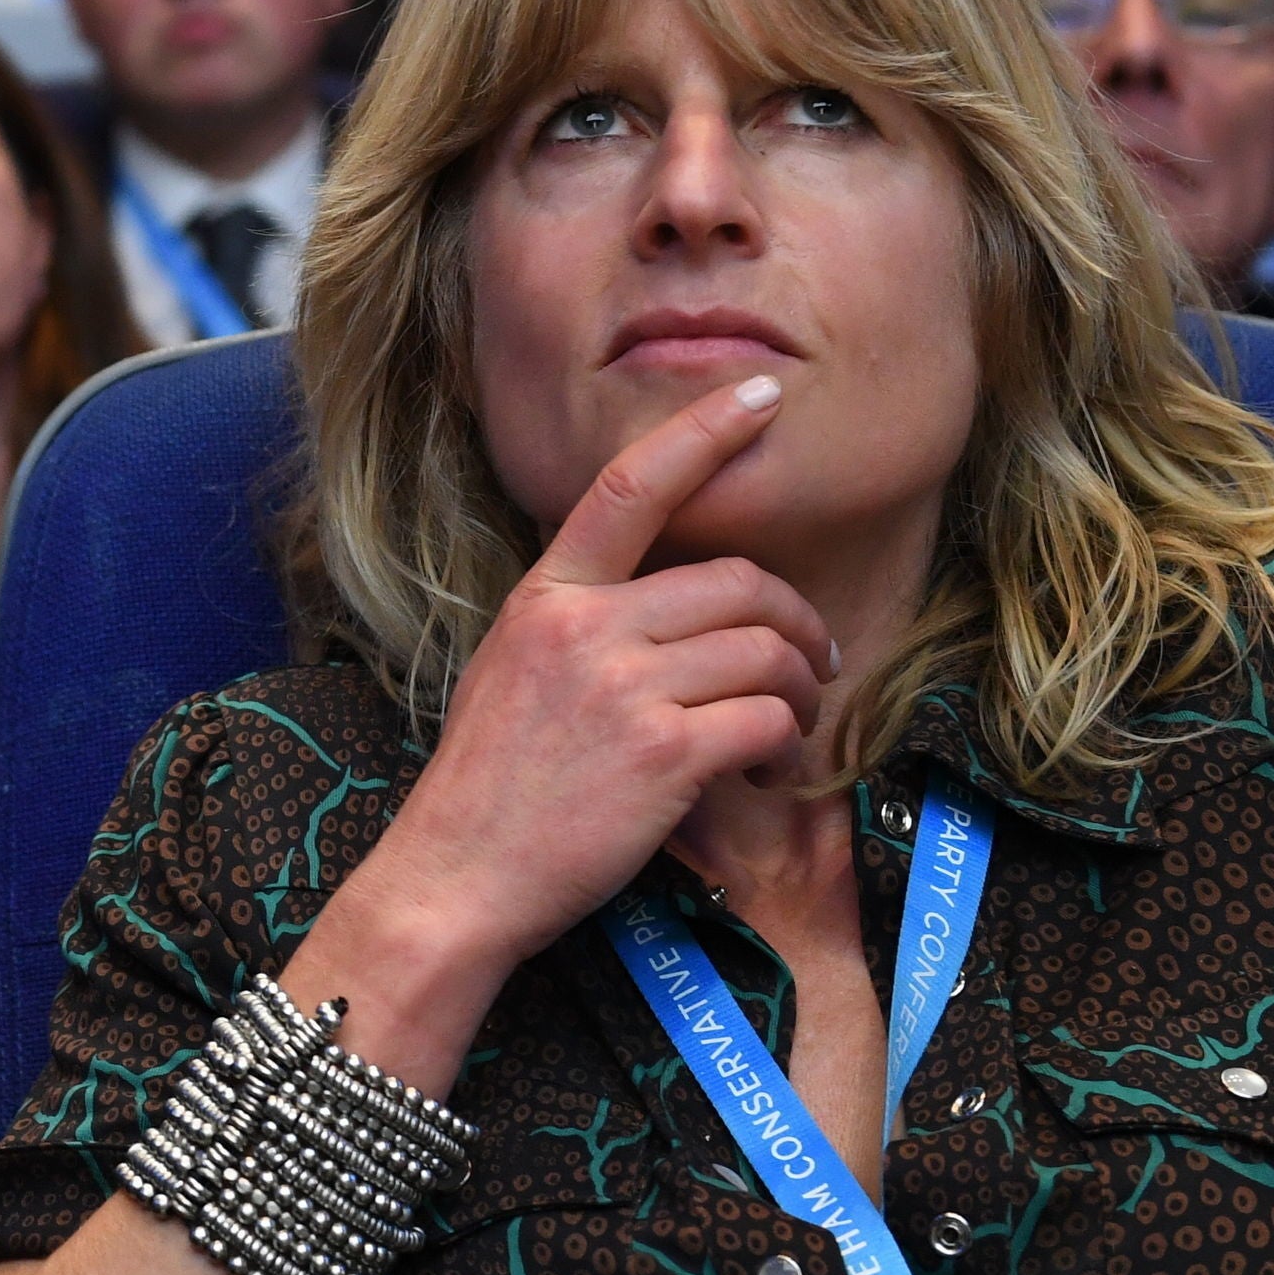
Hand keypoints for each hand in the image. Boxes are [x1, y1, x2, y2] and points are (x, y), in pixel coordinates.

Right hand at [311, 376, 835, 978]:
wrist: (457, 876)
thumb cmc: (488, 785)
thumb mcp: (511, 670)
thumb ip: (580, 623)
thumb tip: (668, 603)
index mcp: (545, 596)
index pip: (630, 487)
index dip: (703, 433)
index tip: (759, 398)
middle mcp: (585, 627)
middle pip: (736, 583)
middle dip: (797, 621)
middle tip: (816, 660)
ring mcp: (623, 689)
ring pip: (763, 652)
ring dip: (801, 687)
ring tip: (793, 720)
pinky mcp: (664, 755)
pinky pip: (765, 720)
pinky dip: (785, 744)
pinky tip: (768, 768)